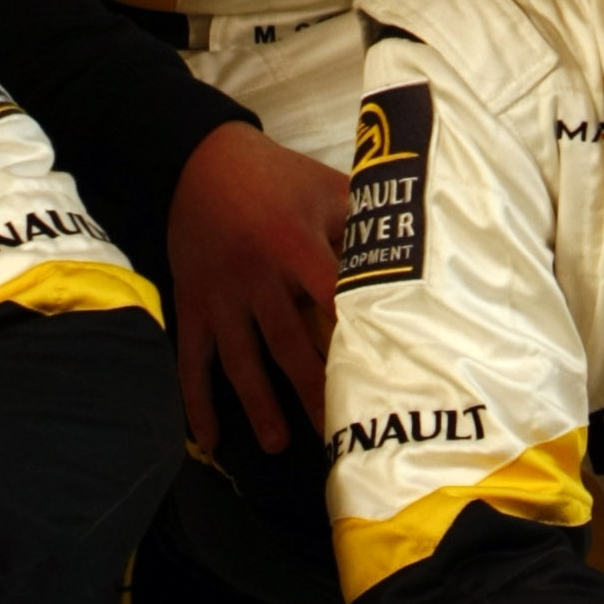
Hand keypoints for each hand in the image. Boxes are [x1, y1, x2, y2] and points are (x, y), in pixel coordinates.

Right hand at [165, 119, 348, 455]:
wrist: (199, 158)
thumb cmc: (275, 175)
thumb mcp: (323, 186)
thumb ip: (361, 221)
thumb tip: (411, 252)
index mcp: (294, 245)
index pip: (331, 298)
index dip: (353, 333)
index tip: (377, 372)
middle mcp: (257, 276)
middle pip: (288, 343)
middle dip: (311, 390)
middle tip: (335, 432)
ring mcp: (221, 295)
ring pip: (241, 361)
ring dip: (259, 405)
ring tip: (278, 445)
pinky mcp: (192, 303)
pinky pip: (192, 358)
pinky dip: (197, 400)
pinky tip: (210, 439)